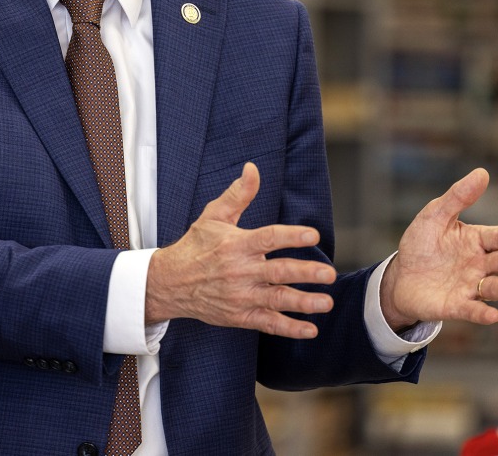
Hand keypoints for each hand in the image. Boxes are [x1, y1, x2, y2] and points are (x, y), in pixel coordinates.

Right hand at [145, 163, 336, 338]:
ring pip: (276, 300)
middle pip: (277, 271)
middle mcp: (240, 271)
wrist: (169, 283)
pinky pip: (268, 324)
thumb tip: (253, 168)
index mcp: (236, 244)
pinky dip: (289, 328)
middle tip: (328, 273)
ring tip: (326, 302)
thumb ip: (238, 194)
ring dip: (304, 302)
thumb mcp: (213, 216)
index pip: (267, 238)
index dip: (291, 236)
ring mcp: (240, 296)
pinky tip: (310, 329)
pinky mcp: (239, 316)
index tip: (313, 235)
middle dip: (305, 273)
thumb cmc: (195, 246)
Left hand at [380, 168, 497, 328]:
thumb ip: (458, 197)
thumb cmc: (422, 244)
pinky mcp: (456, 306)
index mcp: (476, 240)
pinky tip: (492, 315)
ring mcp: (470, 286)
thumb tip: (483, 173)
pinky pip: (472, 309)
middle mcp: (479, 264)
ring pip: (493, 287)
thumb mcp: (434, 215)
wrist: (400, 276)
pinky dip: (482, 313)